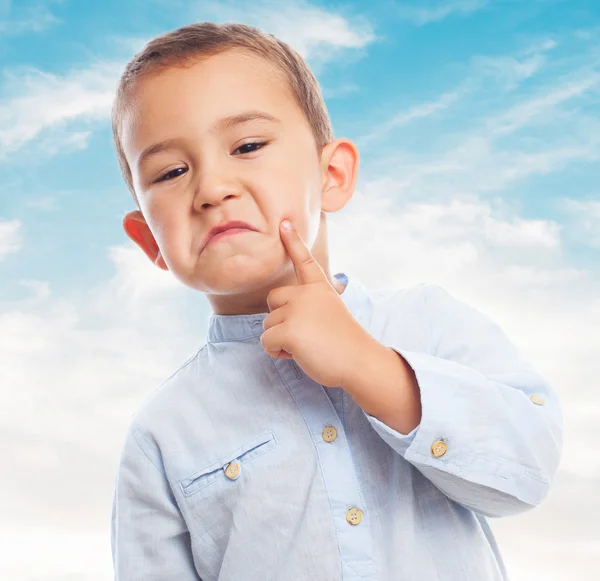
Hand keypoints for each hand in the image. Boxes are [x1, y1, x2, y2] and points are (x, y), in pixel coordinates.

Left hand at [260, 219, 377, 388]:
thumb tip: (289, 313)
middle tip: (305, 333)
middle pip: (273, 300)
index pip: (304, 260)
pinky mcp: (289, 330)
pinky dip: (277, 352)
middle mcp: (306, 294)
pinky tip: (298, 353)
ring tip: (308, 346)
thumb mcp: (331, 313)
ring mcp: (297, 310)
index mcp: (319, 289)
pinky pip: (266, 341)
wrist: (360, 361)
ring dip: (281, 339)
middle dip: (279, 318)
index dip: (293, 240)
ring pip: (267, 325)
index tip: (284, 222)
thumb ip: (311, 306)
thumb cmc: (345, 344)